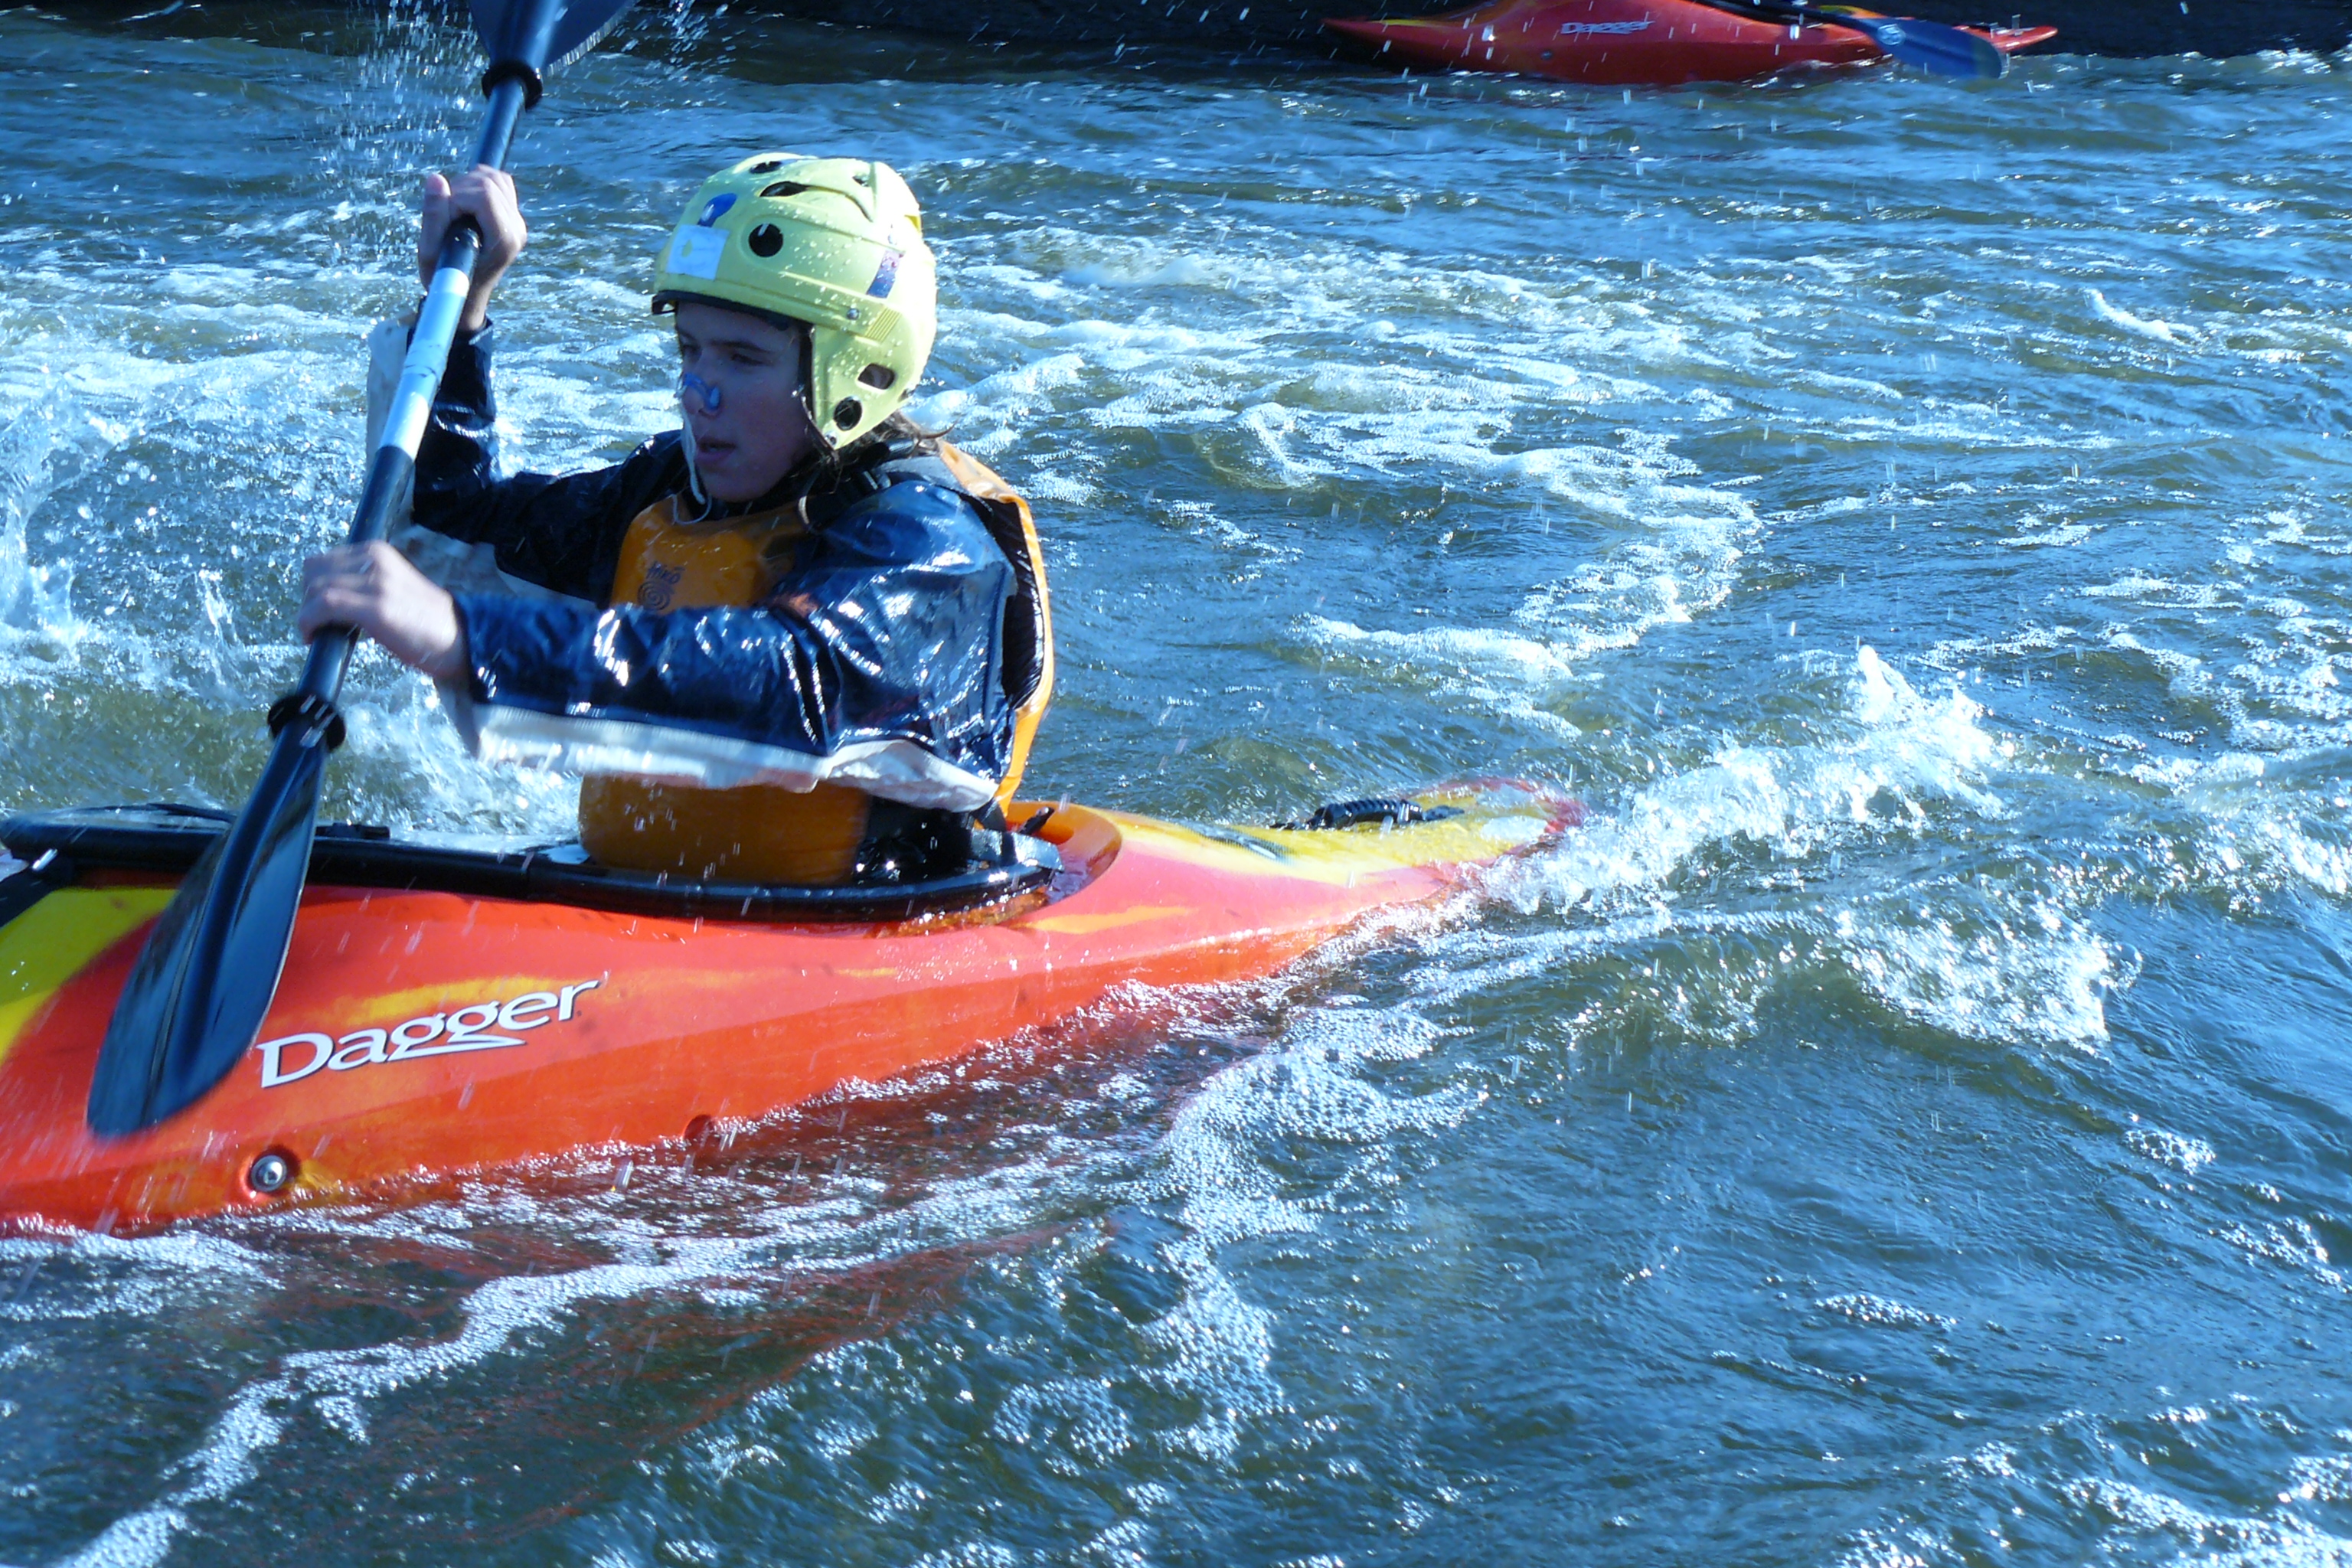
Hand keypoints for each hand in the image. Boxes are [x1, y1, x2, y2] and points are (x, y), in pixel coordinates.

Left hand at [297, 542, 467, 684]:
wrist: (461, 638)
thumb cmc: (426, 620)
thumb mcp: (392, 586)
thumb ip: (364, 582)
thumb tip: (329, 597)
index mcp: (378, 552)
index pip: (323, 560)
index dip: (313, 586)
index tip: (319, 609)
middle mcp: (375, 560)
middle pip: (313, 570)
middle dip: (307, 597)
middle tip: (319, 621)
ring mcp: (376, 583)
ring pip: (315, 588)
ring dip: (307, 613)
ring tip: (317, 631)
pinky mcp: (376, 608)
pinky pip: (323, 606)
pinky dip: (309, 621)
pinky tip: (313, 636)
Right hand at [420, 166, 525, 333]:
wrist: (464, 293)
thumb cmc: (445, 278)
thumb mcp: (431, 252)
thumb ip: (433, 216)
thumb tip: (435, 177)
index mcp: (504, 240)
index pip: (484, 195)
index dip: (457, 199)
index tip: (446, 220)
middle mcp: (517, 229)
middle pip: (490, 181)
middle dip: (460, 189)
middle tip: (448, 215)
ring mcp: (517, 221)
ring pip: (495, 177)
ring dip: (467, 184)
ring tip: (454, 210)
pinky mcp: (511, 214)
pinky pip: (498, 181)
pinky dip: (476, 184)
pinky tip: (465, 204)